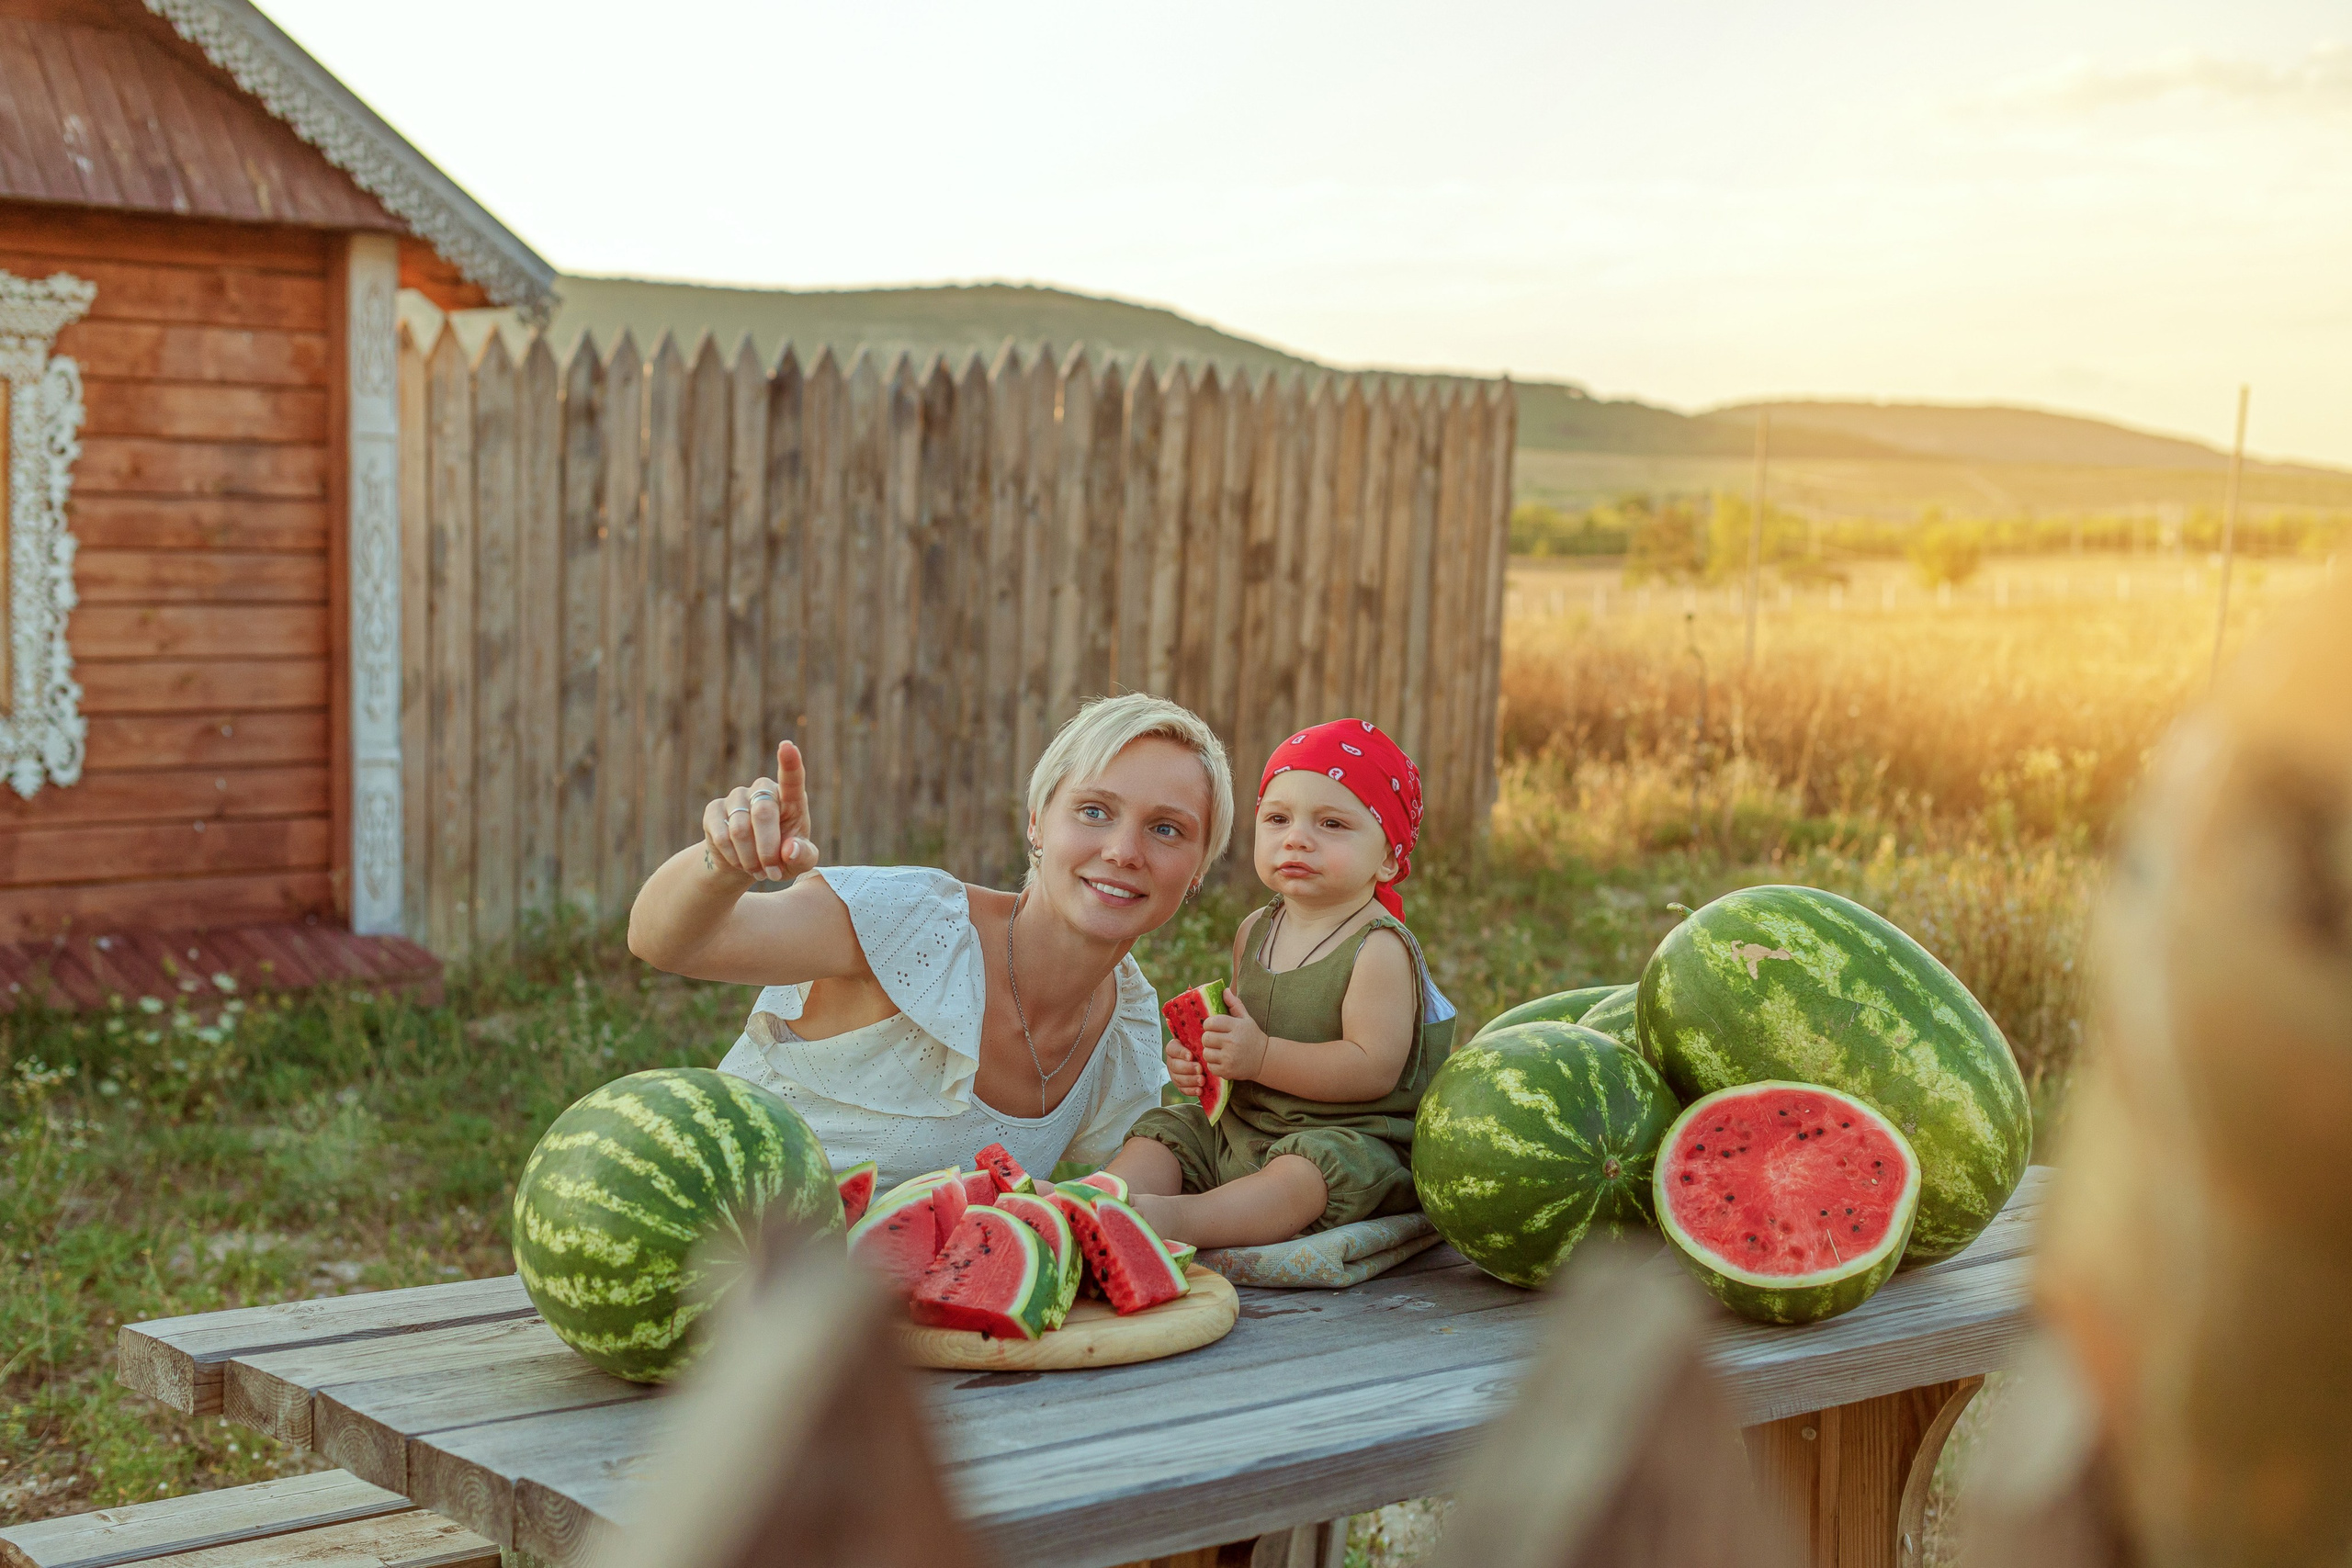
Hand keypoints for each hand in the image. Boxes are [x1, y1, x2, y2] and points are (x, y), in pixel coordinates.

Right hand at [703, 741, 823, 883]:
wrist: (746, 865)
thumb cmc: (780, 858)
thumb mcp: (799, 863)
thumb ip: (803, 856)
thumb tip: (789, 849)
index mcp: (790, 798)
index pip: (792, 778)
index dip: (789, 762)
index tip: (787, 746)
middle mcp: (763, 790)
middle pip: (763, 813)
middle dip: (767, 850)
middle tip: (772, 873)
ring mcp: (737, 797)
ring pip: (740, 830)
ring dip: (750, 859)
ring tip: (758, 871)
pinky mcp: (714, 809)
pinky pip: (721, 836)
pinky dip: (733, 857)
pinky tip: (739, 862)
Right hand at [1165, 1038, 1204, 1095]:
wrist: (1208, 1061)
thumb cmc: (1203, 1049)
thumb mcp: (1200, 1041)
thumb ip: (1198, 1037)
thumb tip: (1204, 1027)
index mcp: (1175, 1048)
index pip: (1172, 1049)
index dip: (1180, 1053)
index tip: (1191, 1055)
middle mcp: (1173, 1061)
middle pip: (1175, 1066)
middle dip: (1188, 1068)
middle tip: (1200, 1069)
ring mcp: (1175, 1074)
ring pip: (1178, 1079)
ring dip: (1190, 1080)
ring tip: (1202, 1080)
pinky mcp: (1180, 1085)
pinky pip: (1183, 1089)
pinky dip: (1191, 1090)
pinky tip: (1199, 1090)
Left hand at [1199, 994, 1270, 1082]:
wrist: (1265, 1059)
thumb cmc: (1252, 1036)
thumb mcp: (1246, 1018)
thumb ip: (1234, 1004)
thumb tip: (1224, 990)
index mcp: (1237, 1027)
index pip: (1211, 1022)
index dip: (1209, 1024)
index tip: (1213, 1027)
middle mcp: (1233, 1042)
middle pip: (1206, 1038)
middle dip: (1208, 1038)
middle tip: (1215, 1039)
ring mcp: (1230, 1058)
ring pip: (1206, 1053)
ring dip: (1210, 1051)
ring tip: (1218, 1050)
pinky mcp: (1228, 1071)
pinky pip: (1210, 1066)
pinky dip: (1213, 1064)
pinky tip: (1221, 1060)